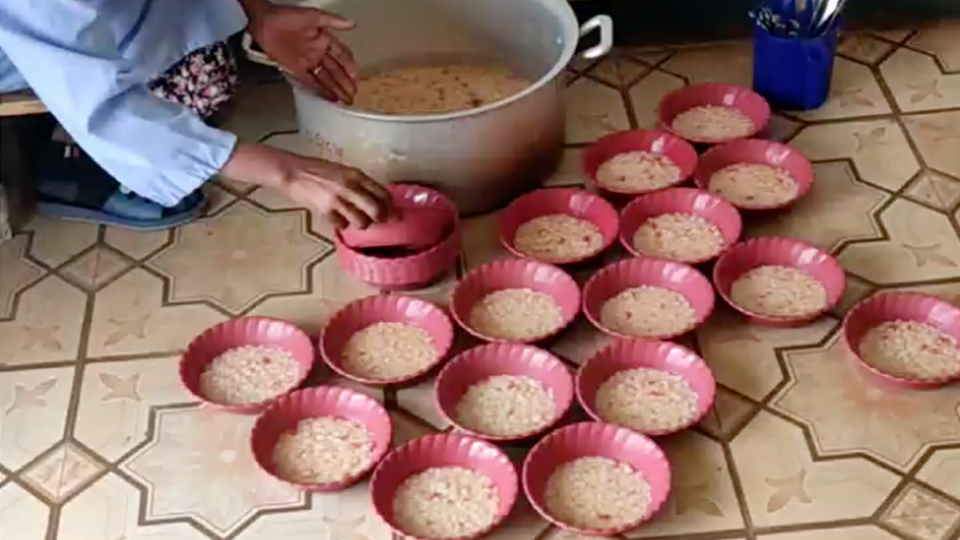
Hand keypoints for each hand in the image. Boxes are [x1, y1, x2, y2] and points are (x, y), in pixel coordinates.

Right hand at [220, 143, 391, 228]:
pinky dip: (342, 224)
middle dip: (381, 219)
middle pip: (377, 210)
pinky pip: (342, 225)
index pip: (383, 193)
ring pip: (362, 222)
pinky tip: (337, 218)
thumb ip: (359, 183)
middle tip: (379, 221)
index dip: (391, 206)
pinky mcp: (326, 212)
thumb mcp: (343, 171)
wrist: (293, 172)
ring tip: (355, 219)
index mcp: (356, 175)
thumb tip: (377, 198)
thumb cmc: (318, 170)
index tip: (395, 213)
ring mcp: (338, 200)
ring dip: (362, 224)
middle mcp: (350, 187)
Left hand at [251, 5, 358, 102]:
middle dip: (345, 83)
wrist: (263, 22)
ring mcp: (307, 62)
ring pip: (325, 78)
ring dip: (336, 89)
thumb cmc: (286, 16)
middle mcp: (318, 52)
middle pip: (335, 70)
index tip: (355, 77)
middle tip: (353, 95)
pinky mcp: (296, 69)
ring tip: (345, 100)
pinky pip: (310, 82)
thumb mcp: (312, 16)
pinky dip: (320, 90)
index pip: (342, 55)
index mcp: (324, 39)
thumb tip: (352, 24)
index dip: (349, 66)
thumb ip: (333, 21)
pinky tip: (329, 98)